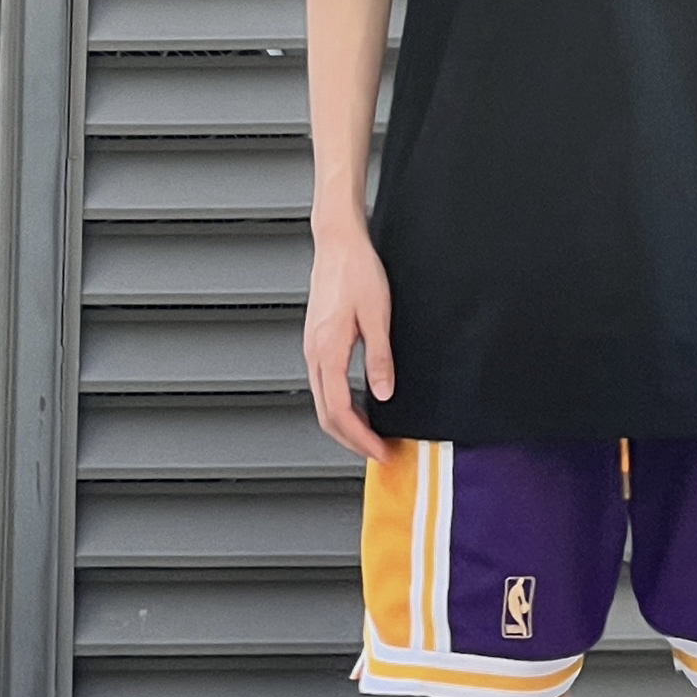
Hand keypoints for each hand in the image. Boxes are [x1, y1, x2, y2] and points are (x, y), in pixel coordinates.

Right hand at [304, 222, 394, 462]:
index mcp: (328, 351)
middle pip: (326, 415)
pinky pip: (325, 385)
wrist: (338, 243)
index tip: (380, 452)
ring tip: (371, 435)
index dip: (360, 438)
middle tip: (378, 453)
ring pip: (323, 401)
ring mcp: (313, 348)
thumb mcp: (378, 316)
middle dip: (351, 440)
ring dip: (345, 424)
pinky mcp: (317, 341)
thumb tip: (382, 394)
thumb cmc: (357, 271)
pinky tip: (359, 405)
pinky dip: (340, 404)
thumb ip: (380, 358)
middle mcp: (314, 353)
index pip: (340, 411)